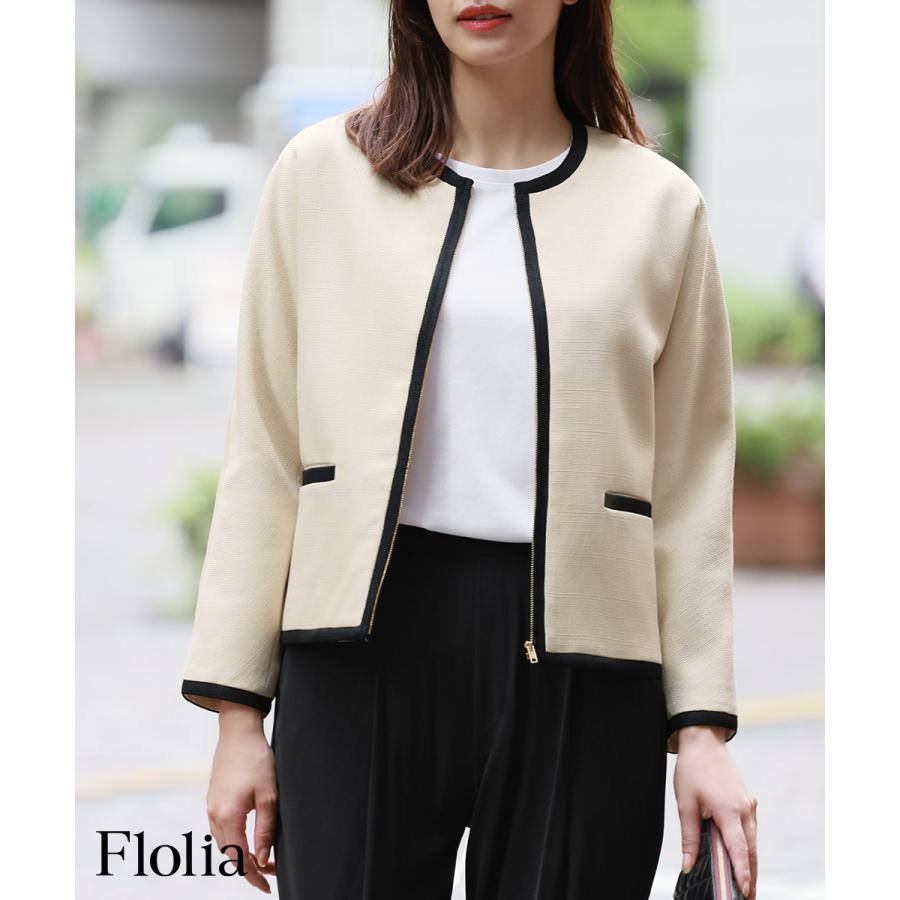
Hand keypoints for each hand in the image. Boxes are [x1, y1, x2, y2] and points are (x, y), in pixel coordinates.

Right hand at [206, 702, 277, 892]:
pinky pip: (220, 829)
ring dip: (240, 854)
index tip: (267, 886)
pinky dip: (233, 840)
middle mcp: (214, 814)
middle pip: (229, 854)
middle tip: (270, 873)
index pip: (239, 858)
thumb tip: (264, 858)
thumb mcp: (268, 794)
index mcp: (228, 816)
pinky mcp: (212, 799)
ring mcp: (210, 806)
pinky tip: (246, 839)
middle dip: (248, 868)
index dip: (253, 876)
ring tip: (261, 860)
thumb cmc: (257, 759)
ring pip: (223, 843)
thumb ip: (265, 828)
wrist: (238, 732)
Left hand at [674, 725, 757, 899]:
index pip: (738, 850)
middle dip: (750, 876)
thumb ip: (689, 837)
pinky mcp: (748, 801)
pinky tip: (742, 857)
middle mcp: (744, 809)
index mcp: (728, 810)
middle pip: (750, 850)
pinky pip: (750, 829)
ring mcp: (749, 805)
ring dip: (750, 863)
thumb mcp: (685, 803)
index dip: (741, 873)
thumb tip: (688, 865)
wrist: (704, 741)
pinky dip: (747, 846)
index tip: (743, 892)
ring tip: (746, 886)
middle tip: (747, 897)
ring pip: (752, 841)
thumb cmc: (692, 769)